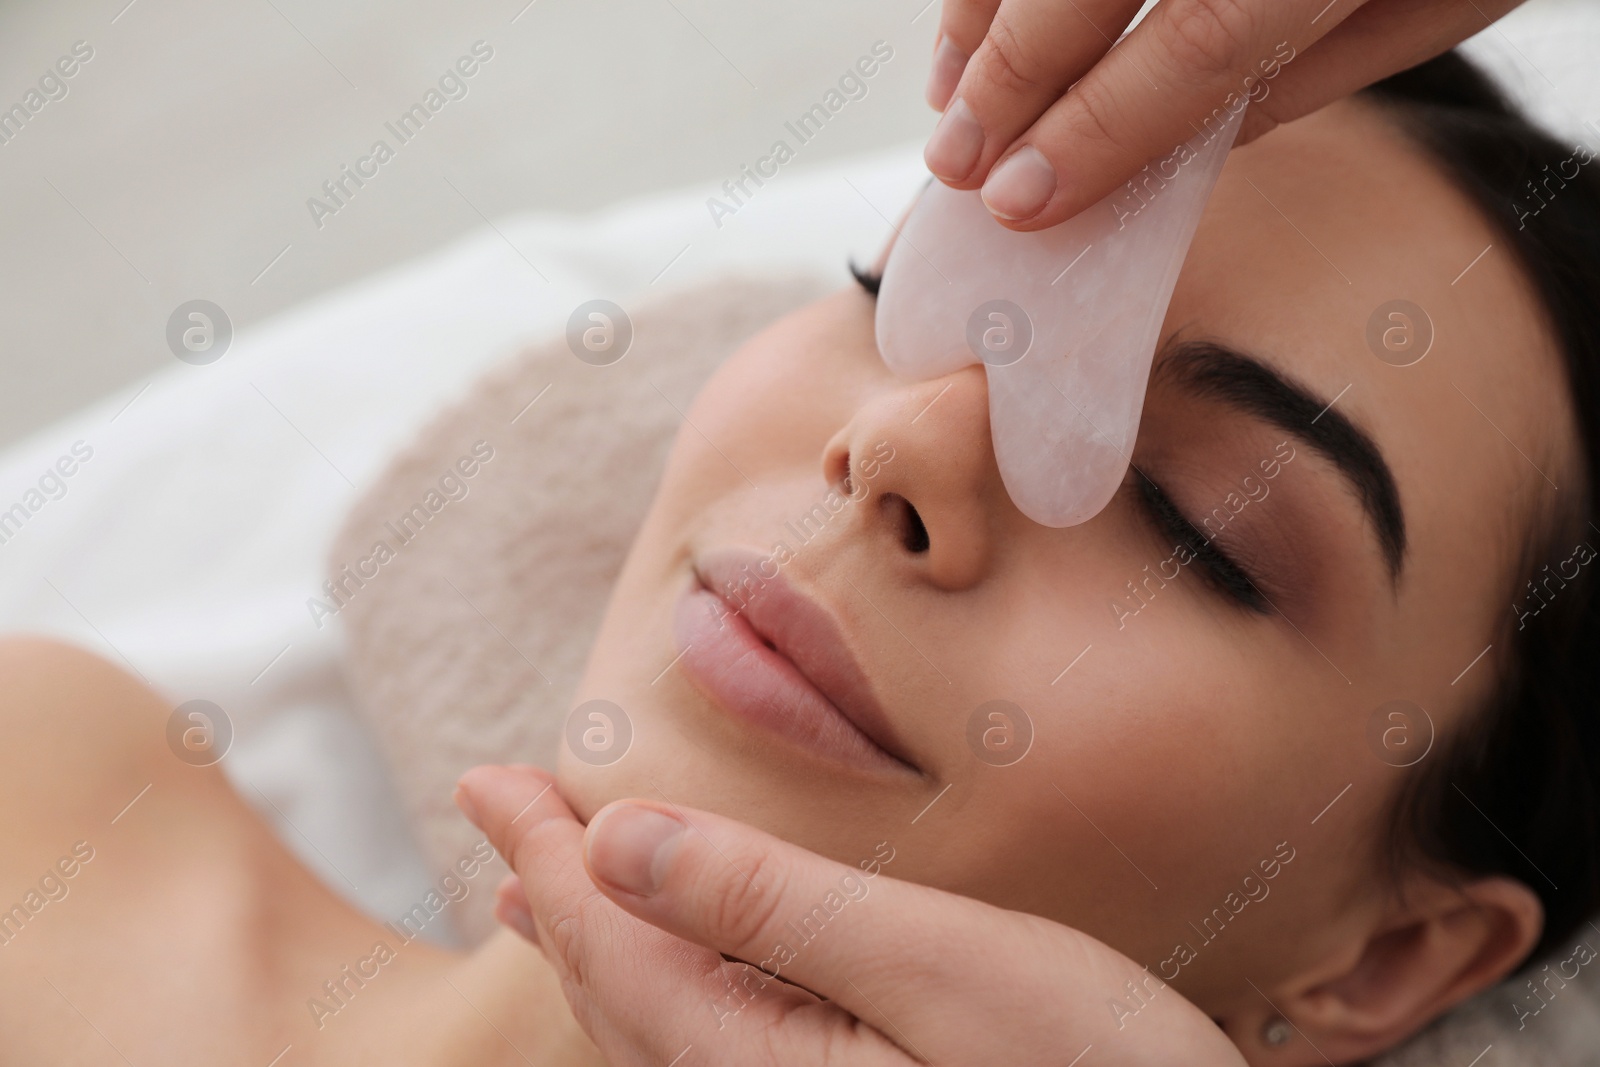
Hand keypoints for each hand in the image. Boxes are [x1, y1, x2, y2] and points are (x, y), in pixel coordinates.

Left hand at [454, 763, 1245, 1066]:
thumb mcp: (937, 969)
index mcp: (754, 1064)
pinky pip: (699, 1046)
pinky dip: (655, 980)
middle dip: (550, 887)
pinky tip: (662, 958)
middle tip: (497, 806)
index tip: (484, 779)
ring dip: (593, 935)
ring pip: (645, 1026)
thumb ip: (771, 905)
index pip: (610, 939)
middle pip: (611, 988)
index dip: (541, 850)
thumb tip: (617, 840)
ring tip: (545, 882)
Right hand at [924, 0, 1525, 227]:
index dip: (1097, 130)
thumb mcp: (1439, 2)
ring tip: (949, 101)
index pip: (1201, 44)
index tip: (1022, 202)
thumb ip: (1307, 71)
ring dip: (983, 17)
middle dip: (1010, 81)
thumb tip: (1170, 145)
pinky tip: (976, 16)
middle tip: (958, 168)